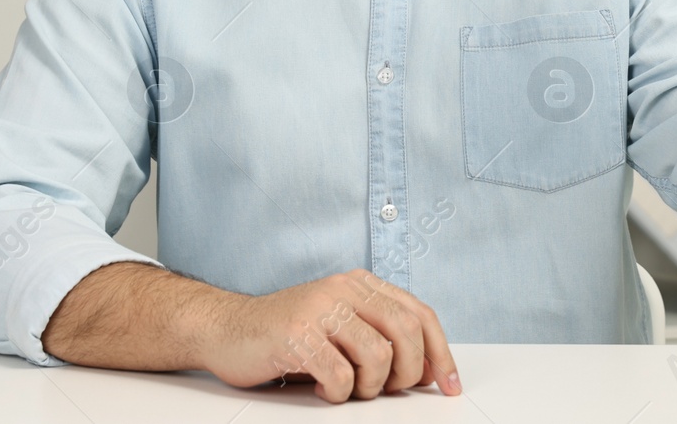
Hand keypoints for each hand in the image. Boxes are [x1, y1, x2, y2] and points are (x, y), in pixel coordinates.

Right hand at [199, 268, 460, 402]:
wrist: (227, 329)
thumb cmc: (288, 334)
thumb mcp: (341, 324)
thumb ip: (380, 335)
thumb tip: (428, 369)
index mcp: (360, 284)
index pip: (419, 314)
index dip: (441, 352)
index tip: (448, 385)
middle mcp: (343, 289)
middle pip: (407, 332)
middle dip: (408, 373)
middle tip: (390, 391)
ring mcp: (319, 308)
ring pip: (378, 357)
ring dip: (370, 387)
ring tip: (349, 388)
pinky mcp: (297, 334)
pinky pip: (341, 375)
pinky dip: (338, 393)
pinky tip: (323, 388)